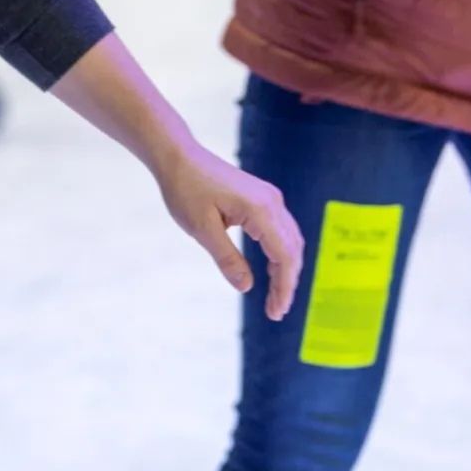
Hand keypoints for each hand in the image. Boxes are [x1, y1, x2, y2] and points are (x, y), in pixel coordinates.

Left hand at [48, 34, 304, 319]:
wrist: (178, 156)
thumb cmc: (185, 190)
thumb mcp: (202, 230)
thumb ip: (227, 259)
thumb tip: (246, 287)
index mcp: (261, 209)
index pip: (283, 256)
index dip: (283, 287)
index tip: (276, 313)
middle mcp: (272, 202)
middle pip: (292, 250)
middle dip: (287, 283)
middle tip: (276, 312)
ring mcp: (270, 198)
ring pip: (290, 241)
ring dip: (285, 269)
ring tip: (275, 298)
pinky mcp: (262, 198)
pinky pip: (280, 231)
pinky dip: (279, 254)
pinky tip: (270, 272)